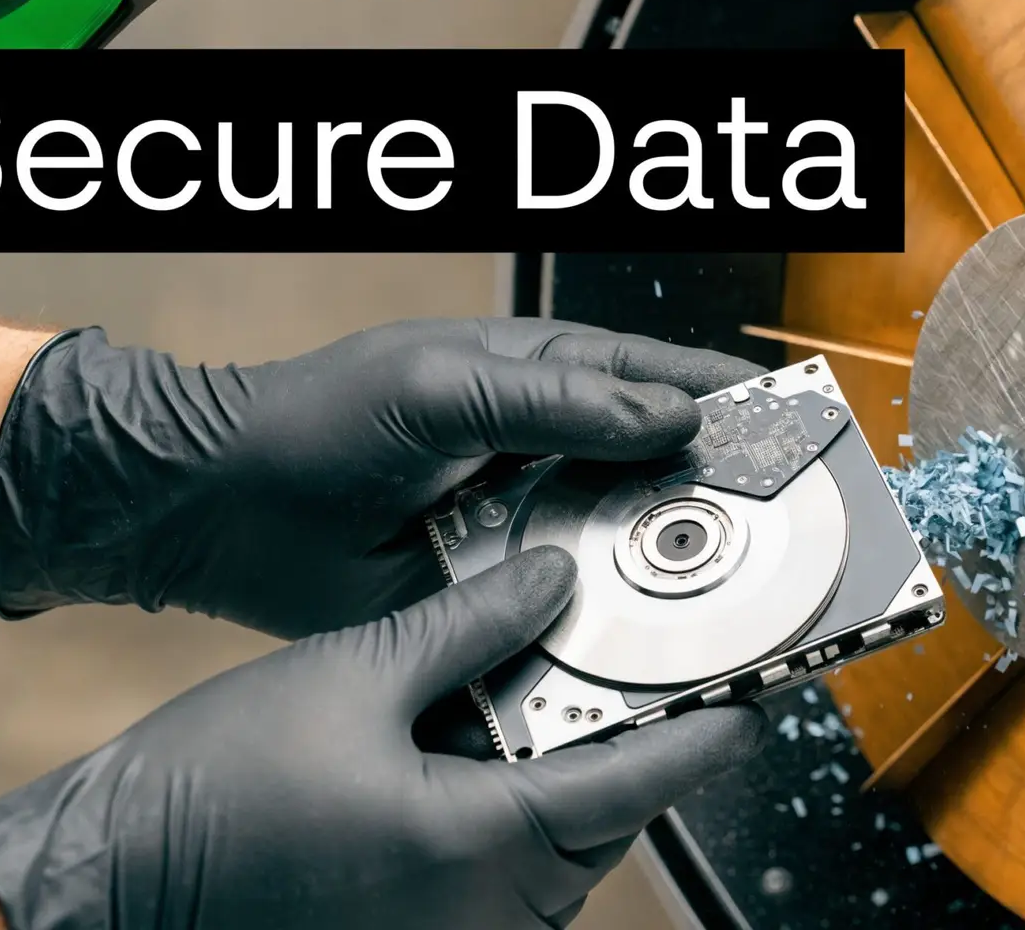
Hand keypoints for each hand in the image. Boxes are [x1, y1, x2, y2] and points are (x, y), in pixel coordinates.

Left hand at [0, 317, 762, 637]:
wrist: (223, 512)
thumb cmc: (323, 419)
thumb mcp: (444, 387)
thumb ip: (559, 399)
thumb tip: (672, 416)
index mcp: (544, 379)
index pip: (661, 381)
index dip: (732, 402)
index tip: (801, 425)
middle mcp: (548, 454)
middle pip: (661, 473)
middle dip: (724, 497)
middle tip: (794, 526)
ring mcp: (526, 527)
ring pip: (624, 549)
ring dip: (675, 569)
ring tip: (744, 594)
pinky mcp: (496, 596)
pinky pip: (569, 613)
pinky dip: (608, 627)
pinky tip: (649, 645)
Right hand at [0, 546, 767, 929]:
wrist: (110, 883)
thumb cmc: (214, 789)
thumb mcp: (350, 675)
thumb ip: (468, 624)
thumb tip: (550, 582)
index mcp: (483, 842)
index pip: (637, 782)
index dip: (707, 733)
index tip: (755, 698)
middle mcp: (487, 912)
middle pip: (607, 822)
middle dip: (637, 752)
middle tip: (657, 681)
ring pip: (563, 859)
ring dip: (579, 790)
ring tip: (575, 711)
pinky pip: (510, 885)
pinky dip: (524, 826)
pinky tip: (495, 767)